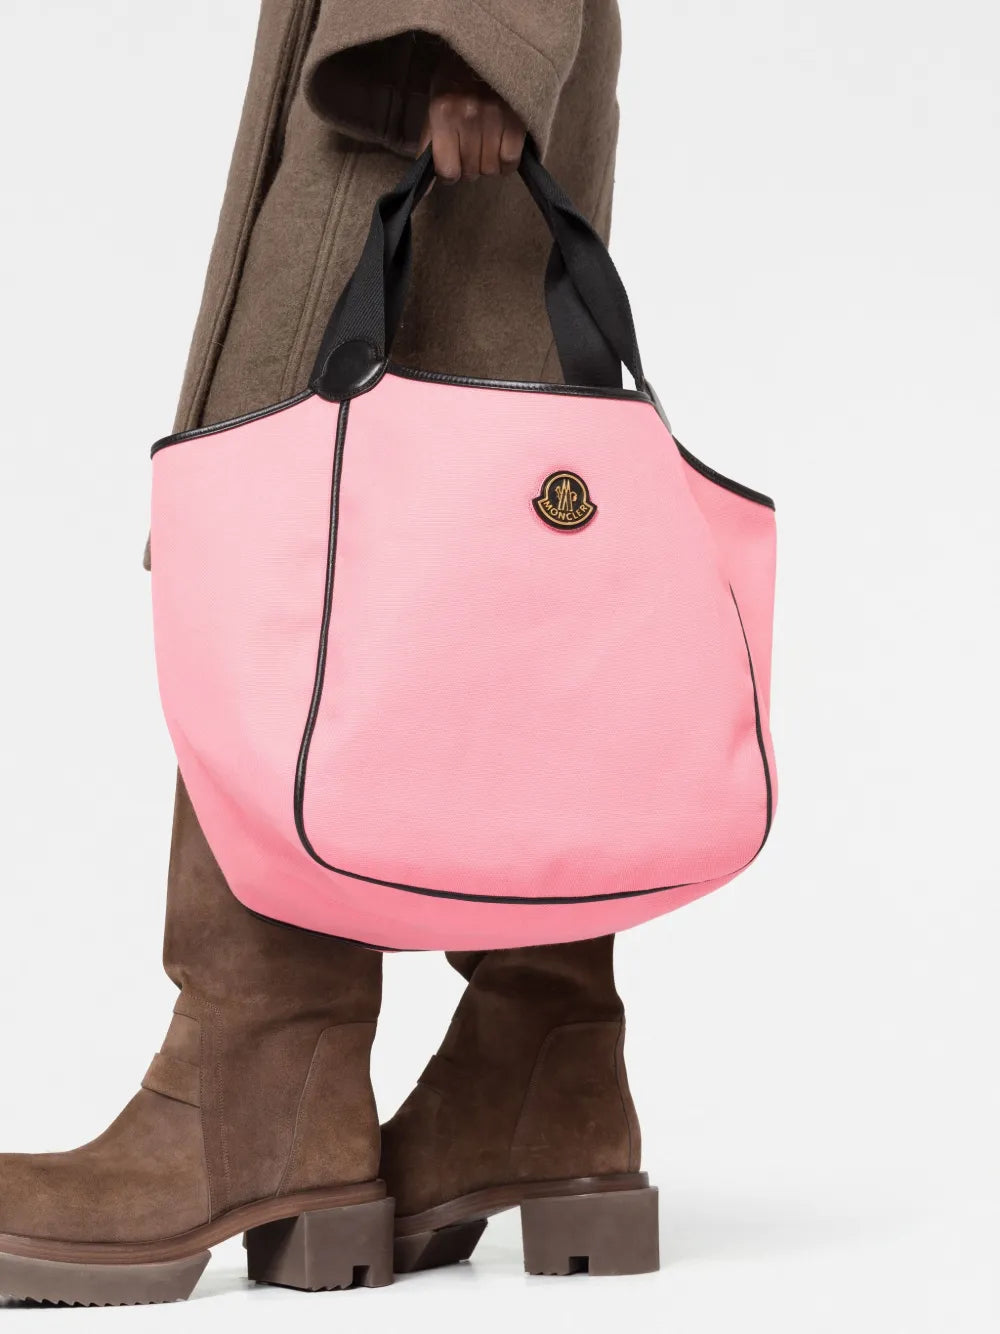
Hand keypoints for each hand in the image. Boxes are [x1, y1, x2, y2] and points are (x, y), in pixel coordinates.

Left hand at [421, 48, 525, 182]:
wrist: (487, 49)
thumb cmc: (455, 80)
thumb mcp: (433, 106)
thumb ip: (428, 146)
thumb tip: (425, 190)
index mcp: (443, 113)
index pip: (448, 171)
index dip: (450, 173)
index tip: (454, 164)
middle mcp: (468, 116)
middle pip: (470, 172)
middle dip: (469, 166)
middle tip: (472, 147)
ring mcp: (494, 118)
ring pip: (490, 170)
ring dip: (488, 164)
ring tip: (487, 145)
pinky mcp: (517, 121)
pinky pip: (510, 161)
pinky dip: (507, 162)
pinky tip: (502, 148)